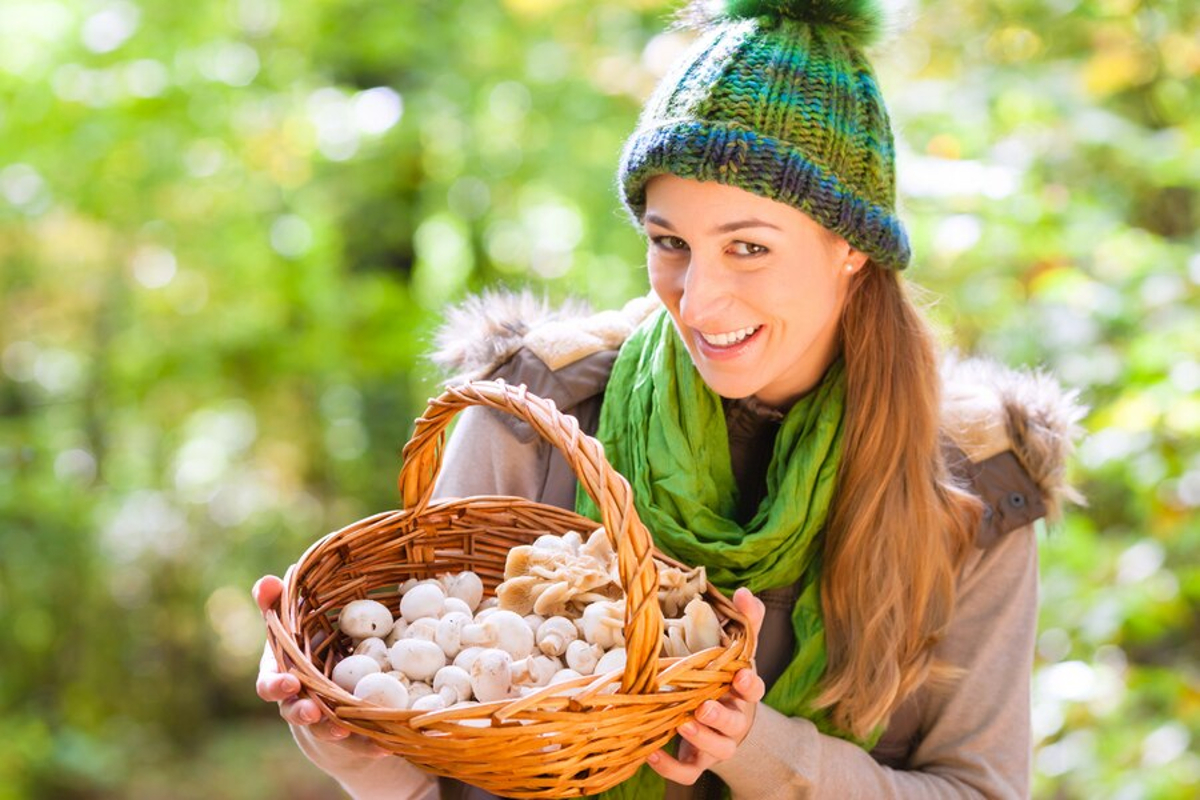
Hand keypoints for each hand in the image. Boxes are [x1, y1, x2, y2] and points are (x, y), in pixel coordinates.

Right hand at [253, 575, 387, 758]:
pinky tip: (387, 743)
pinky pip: (361, 742)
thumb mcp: (292, 625)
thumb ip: (277, 604)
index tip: (287, 681)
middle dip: (302, 712)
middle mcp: (300, 701)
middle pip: (295, 710)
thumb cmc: (307, 650)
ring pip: (325, 730)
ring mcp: (325, 720)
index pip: (269, 683)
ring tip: (344, 731)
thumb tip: (268, 580)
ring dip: (333, 731)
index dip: (275, 684)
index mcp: (283, 675)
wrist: (329, 691)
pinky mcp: (351, 735)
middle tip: (312, 711)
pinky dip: (372, 744)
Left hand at [646, 587, 766, 784]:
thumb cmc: (727, 679)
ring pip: (717, 750)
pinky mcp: (698, 762)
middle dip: (720, 717)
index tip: (743, 674)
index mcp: (743, 693)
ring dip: (701, 739)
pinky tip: (652, 753)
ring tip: (683, 725)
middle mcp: (734, 721)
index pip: (755, 691)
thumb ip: (745, 620)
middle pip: (734, 725)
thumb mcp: (738, 649)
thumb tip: (745, 592)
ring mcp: (717, 745)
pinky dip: (671, 767)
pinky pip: (688, 772)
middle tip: (704, 707)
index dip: (750, 685)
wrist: (725, 722)